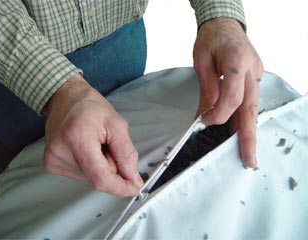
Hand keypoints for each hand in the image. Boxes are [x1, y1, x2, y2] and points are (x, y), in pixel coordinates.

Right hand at [43, 74, 143, 196]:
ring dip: (100, 165)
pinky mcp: (51, 164)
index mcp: (77, 138)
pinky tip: (85, 147)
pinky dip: (90, 164)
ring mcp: (53, 159)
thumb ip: (126, 153)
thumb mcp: (116, 124)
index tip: (133, 188)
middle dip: (112, 167)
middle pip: (97, 178)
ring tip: (93, 143)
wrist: (65, 97)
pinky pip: (81, 174)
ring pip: (90, 177)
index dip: (119, 187)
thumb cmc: (88, 106)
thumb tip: (132, 178)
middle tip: (108, 144)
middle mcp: (60, 151)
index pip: (100, 177)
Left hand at [193, 17, 262, 167]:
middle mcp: (253, 70)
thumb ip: (207, 89)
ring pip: (253, 108)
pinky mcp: (255, 78)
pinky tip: (239, 132)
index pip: (232, 98)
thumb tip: (205, 115)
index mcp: (237, 62)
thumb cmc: (210, 39)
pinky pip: (250, 102)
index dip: (218, 114)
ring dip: (248, 131)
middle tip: (249, 159)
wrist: (224, 24)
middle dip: (249, 136)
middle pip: (251, 108)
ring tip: (246, 152)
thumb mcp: (202, 62)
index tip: (204, 122)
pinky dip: (244, 118)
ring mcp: (257, 74)